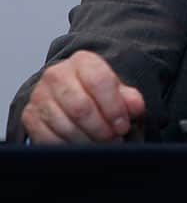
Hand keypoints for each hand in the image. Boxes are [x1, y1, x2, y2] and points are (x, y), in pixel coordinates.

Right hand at [21, 50, 145, 142]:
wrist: (71, 93)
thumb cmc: (97, 92)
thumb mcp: (118, 90)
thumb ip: (130, 97)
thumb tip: (135, 106)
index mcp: (83, 61)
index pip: (99, 81)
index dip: (114, 108)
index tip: (123, 125)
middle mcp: (57, 74)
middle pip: (81, 107)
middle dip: (101, 129)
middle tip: (113, 138)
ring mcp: (40, 95)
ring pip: (65, 126)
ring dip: (87, 141)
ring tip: (101, 144)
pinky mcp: (29, 116)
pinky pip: (48, 138)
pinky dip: (69, 147)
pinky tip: (82, 146)